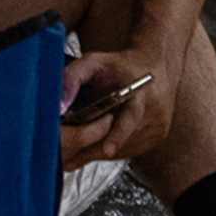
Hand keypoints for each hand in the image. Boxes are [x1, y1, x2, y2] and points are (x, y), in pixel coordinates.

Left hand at [56, 49, 157, 166]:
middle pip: (119, 141)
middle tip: (70, 138)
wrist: (152, 67)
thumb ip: (73, 77)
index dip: (118, 135)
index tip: (108, 150)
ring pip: (120, 151)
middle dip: (91, 143)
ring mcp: (156, 128)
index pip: (131, 117)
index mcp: (141, 92)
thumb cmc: (121, 66)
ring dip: (98, 147)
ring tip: (88, 130)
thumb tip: (58, 104)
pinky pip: (126, 152)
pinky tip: (103, 134)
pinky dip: (110, 148)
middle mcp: (154, 113)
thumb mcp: (93, 63)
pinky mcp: (156, 139)